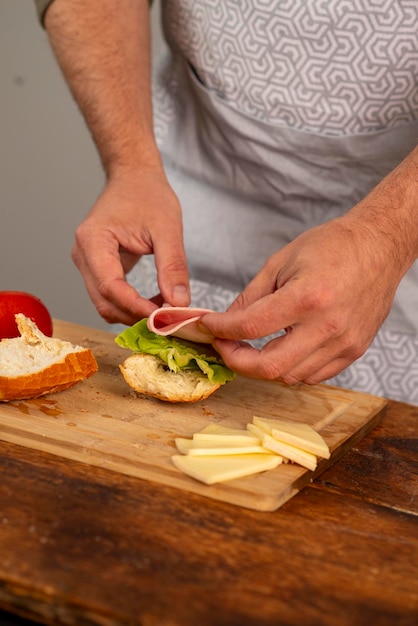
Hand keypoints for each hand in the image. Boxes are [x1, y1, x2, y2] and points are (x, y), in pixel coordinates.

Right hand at [72, 167, 189, 324]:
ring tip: (165, 311)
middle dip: (136, 316)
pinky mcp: (97, 268)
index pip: (110, 287)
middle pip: (104, 302)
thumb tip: (179, 303)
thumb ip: (173, 267)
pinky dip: (131, 305)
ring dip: (134, 314)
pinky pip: (110, 296)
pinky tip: (155, 302)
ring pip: (105, 304)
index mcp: (93, 241)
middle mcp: (83, 255)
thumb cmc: (147, 194)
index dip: (137, 307)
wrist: (134, 177)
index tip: (164, 317)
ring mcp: (87, 263)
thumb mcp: (167, 228)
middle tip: (168, 320)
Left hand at [201, 216, 403, 384]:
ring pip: (291, 376)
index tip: (208, 326)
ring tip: (250, 346)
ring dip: (263, 366)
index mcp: (307, 297)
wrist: (378, 247)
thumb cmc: (332, 246)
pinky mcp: (354, 351)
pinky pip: (313, 375)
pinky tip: (282, 349)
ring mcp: (344, 343)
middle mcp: (328, 326)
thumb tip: (226, 321)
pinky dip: (290, 368)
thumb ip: (252, 296)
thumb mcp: (282, 261)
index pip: (251, 327)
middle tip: (224, 346)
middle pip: (270, 367)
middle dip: (237, 361)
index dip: (221, 330)